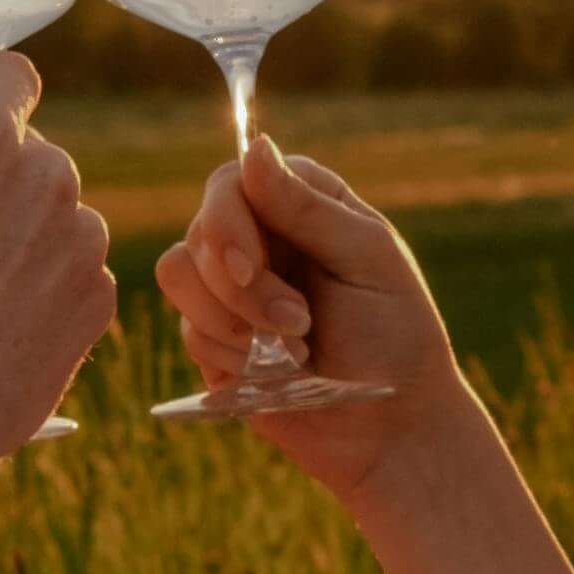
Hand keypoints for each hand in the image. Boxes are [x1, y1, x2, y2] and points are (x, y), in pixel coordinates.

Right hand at [159, 140, 457, 490]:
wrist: (390, 429)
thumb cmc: (396, 337)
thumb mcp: (366, 261)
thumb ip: (307, 206)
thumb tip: (254, 145)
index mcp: (302, 204)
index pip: (233, 180)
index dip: (228, 222)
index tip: (251, 268)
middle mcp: (261, 237)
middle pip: (199, 228)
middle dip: (240, 286)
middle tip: (297, 324)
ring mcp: (232, 288)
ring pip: (177, 272)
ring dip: (231, 319)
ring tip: (294, 349)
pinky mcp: (214, 337)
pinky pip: (187, 327)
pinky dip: (230, 353)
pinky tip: (276, 372)